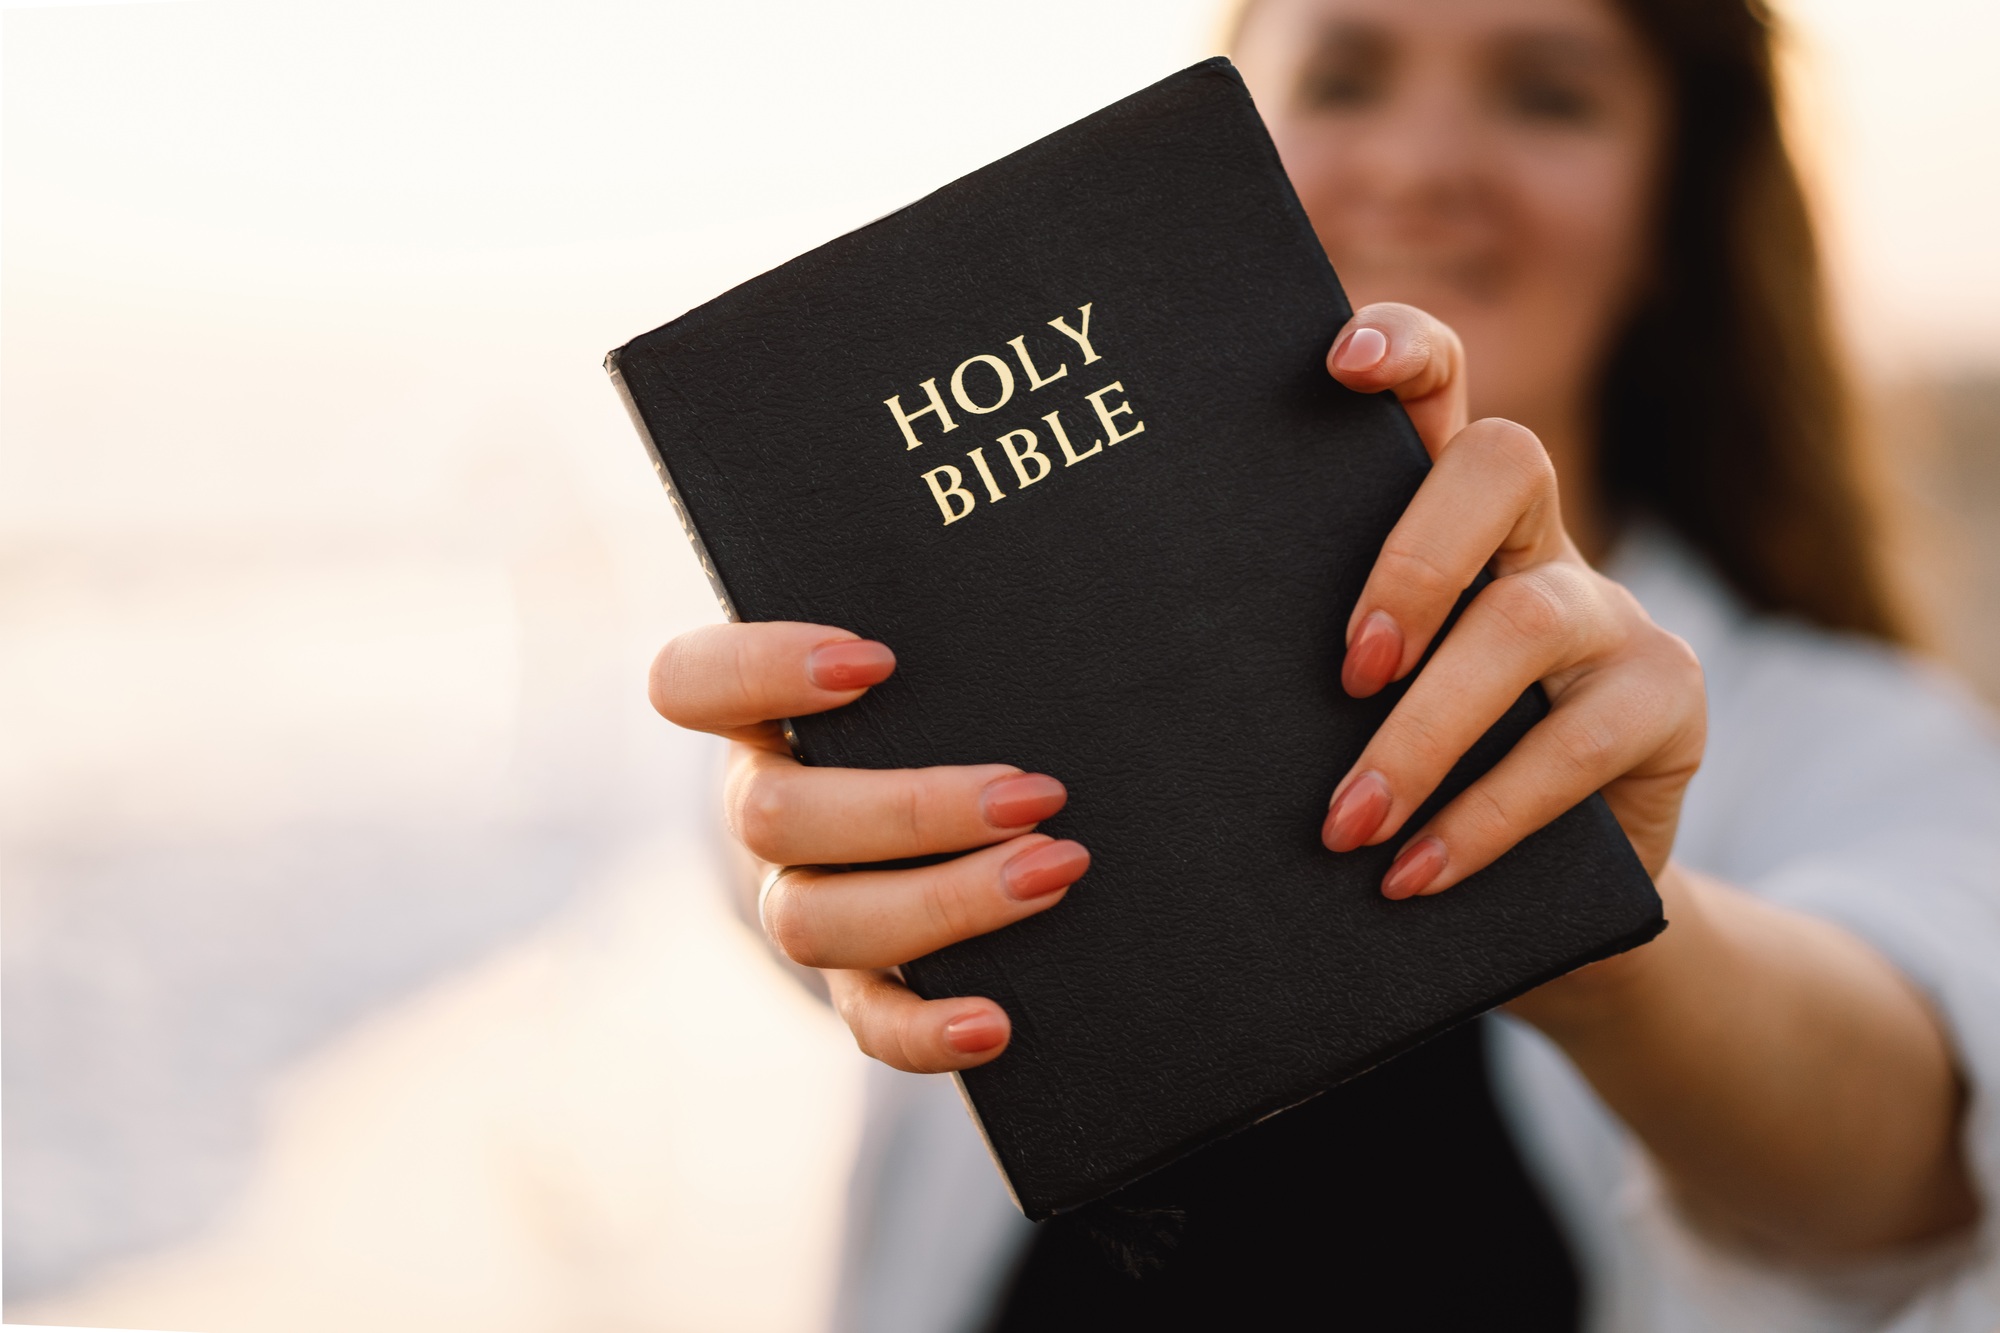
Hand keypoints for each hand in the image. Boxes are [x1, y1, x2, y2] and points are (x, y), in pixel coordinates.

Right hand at [648, 622, 1088, 1072]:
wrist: (922, 824)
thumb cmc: (934, 711)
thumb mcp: (921, 668)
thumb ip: (942, 638)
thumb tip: (1045, 631)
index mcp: (757, 716)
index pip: (691, 681)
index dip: (761, 671)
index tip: (876, 660)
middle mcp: (759, 808)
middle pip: (773, 818)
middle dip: (913, 809)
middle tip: (1035, 793)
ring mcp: (795, 901)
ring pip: (814, 922)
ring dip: (943, 902)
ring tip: (1054, 870)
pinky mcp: (852, 981)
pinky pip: (866, 1021)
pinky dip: (925, 1031)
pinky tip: (996, 1022)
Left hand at [1319, 303, 1705, 908]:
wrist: (1532, 905)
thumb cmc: (1404, 785)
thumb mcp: (1347, 713)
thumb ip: (1301, 669)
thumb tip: (1155, 678)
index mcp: (1445, 521)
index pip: (1440, 389)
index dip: (1403, 348)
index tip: (1334, 364)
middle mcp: (1536, 540)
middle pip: (1502, 464)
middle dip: (1413, 560)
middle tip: (1344, 670)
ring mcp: (1612, 613)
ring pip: (1527, 620)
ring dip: (1423, 731)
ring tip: (1348, 823)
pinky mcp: (1669, 696)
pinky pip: (1576, 743)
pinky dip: (1481, 816)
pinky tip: (1413, 874)